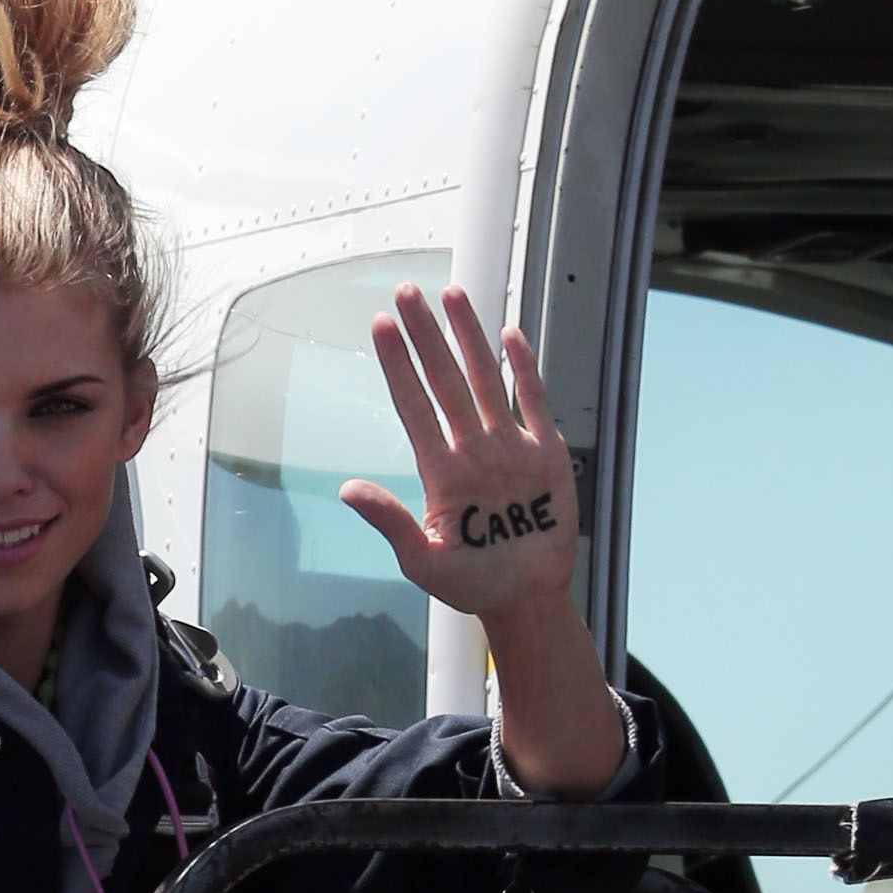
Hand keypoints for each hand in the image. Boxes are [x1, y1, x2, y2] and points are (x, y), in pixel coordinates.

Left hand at [341, 284, 582, 628]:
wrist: (525, 599)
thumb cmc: (472, 585)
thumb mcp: (422, 561)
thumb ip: (390, 521)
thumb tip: (347, 489)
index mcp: (440, 471)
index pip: (413, 405)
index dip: (396, 365)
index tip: (380, 328)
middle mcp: (471, 449)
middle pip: (444, 379)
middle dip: (425, 335)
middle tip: (406, 293)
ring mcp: (508, 447)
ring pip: (485, 378)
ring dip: (468, 337)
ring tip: (450, 295)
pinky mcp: (545, 454)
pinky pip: (533, 401)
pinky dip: (523, 368)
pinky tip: (509, 333)